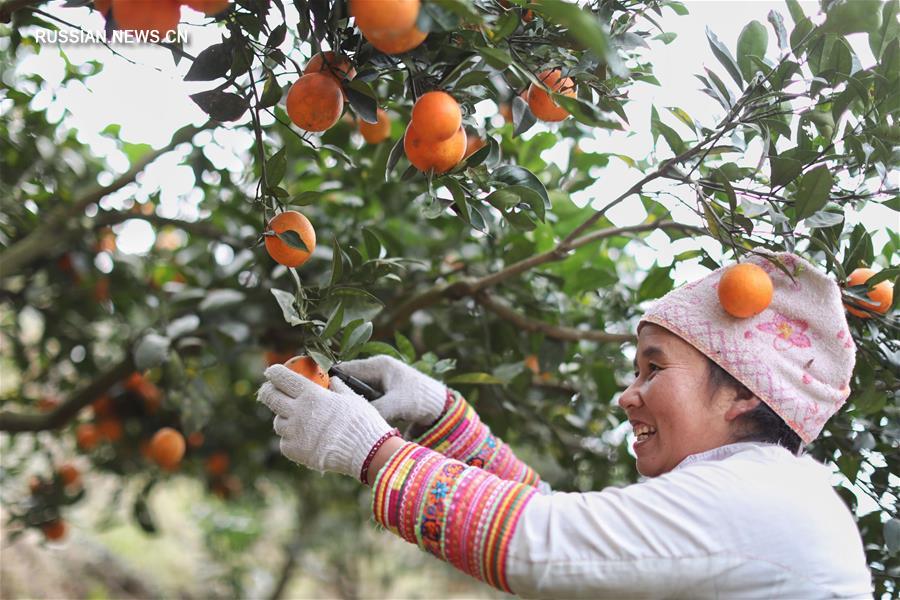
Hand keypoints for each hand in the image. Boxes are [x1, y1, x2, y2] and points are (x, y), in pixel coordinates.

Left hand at [257, 364, 394, 480]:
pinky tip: (305, 439)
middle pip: (270, 397)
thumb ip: (338, 387)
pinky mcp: (293, 450)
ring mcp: (293, 432)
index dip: (274, 372)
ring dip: (284, 418)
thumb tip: (332, 380)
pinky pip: (285, 441)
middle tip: (270, 391)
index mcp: (311, 394)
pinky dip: (291, 439)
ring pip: (278, 421)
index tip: (272, 371)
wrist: (365, 452)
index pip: (282, 377)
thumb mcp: (352, 398)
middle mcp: (298, 411)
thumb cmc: (362, 422)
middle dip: (268, 392)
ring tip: (298, 421)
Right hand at [335, 355, 447, 425]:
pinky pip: (364, 399)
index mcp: (379, 365)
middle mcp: (377, 370)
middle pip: (348, 380)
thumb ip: (376, 409)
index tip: (320, 394)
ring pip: (355, 391)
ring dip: (350, 401)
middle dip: (339, 393)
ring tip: (338, 415)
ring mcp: (379, 382)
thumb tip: (355, 417)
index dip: (331, 379)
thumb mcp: (398, 404)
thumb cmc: (422, 399)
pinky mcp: (382, 394)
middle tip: (327, 408)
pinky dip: (359, 407)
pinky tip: (354, 419)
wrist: (441, 407)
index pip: (346, 368)